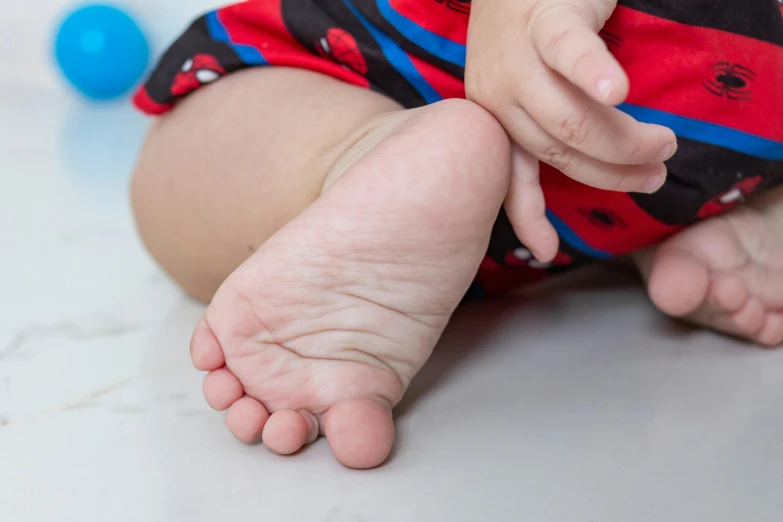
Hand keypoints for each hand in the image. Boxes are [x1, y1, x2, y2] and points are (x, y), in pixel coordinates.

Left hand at [465, 0, 676, 260]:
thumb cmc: (531, 34)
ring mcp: (516, 58)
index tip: (547, 253)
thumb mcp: (527, 91)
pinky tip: (615, 91)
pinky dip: (591, 74)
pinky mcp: (544, 18)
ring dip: (622, 140)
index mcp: (495, 116)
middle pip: (558, 150)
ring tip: (663, 143)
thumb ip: (543, 131)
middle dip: (613, 172)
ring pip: (569, 118)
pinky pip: (568, 52)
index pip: (508, 175)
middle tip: (656, 173)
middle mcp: (496, 94)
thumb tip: (584, 169)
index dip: (528, 217)